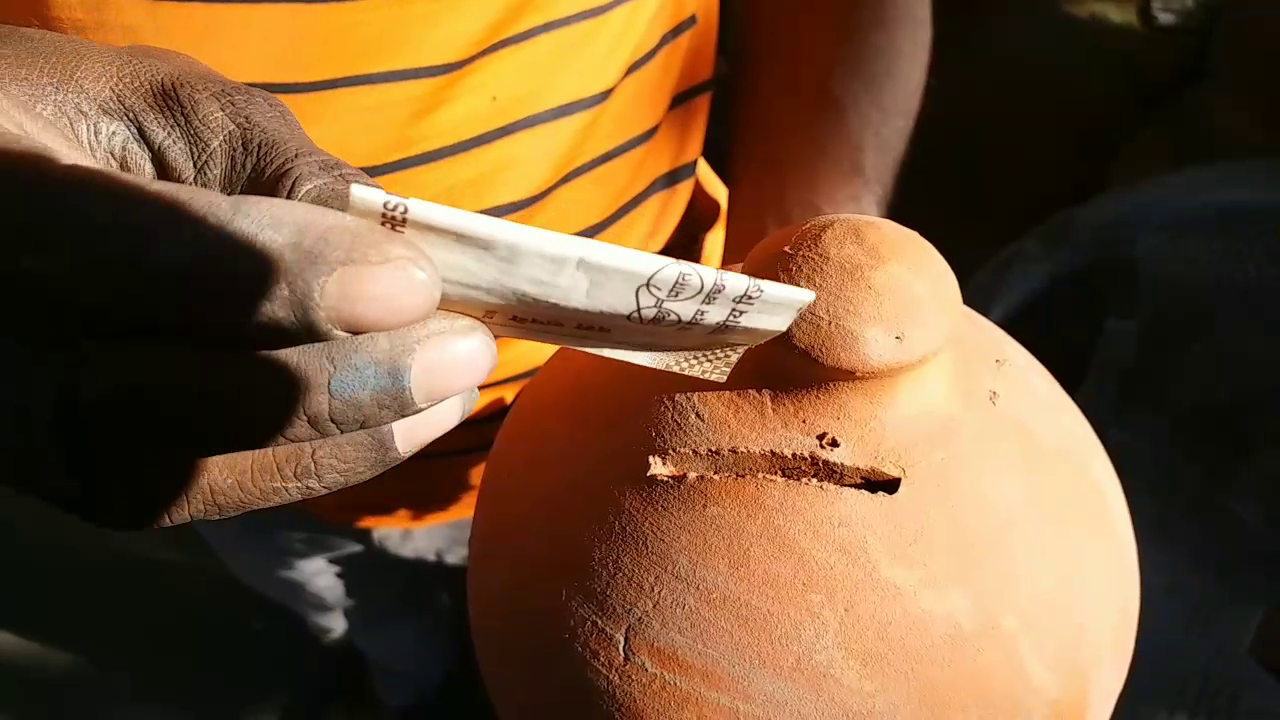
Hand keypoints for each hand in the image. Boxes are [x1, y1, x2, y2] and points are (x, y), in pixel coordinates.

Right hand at [0, 27, 498, 528]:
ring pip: (186, 477)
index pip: (150, 261)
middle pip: (169, 403)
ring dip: (345, 440)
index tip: (418, 283)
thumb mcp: (165, 107)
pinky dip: (311, 464)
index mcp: (4, 203)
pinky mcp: (68, 479)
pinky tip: (400, 423)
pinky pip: (197, 495)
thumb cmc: (72, 129)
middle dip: (340, 386)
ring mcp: (21, 433)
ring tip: (454, 390)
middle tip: (465, 353)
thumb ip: (270, 171)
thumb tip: (396, 260)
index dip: (293, 282)